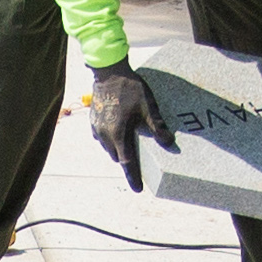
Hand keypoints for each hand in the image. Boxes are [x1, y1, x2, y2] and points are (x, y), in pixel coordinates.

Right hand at [83, 65, 157, 190]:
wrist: (108, 72)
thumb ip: (157, 127)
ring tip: (128, 144)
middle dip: (127, 161)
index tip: (137, 189)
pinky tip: (117, 131)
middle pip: (117, 156)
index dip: (133, 177)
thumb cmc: (129, 88)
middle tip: (137, 161)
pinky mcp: (93, 120)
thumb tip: (168, 143)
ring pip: (108, 148)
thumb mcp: (148, 107)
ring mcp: (97, 128)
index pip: (127, 163)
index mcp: (118, 134)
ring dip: (118, 149)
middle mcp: (105, 135)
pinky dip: (110, 139)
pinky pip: (101, 137)